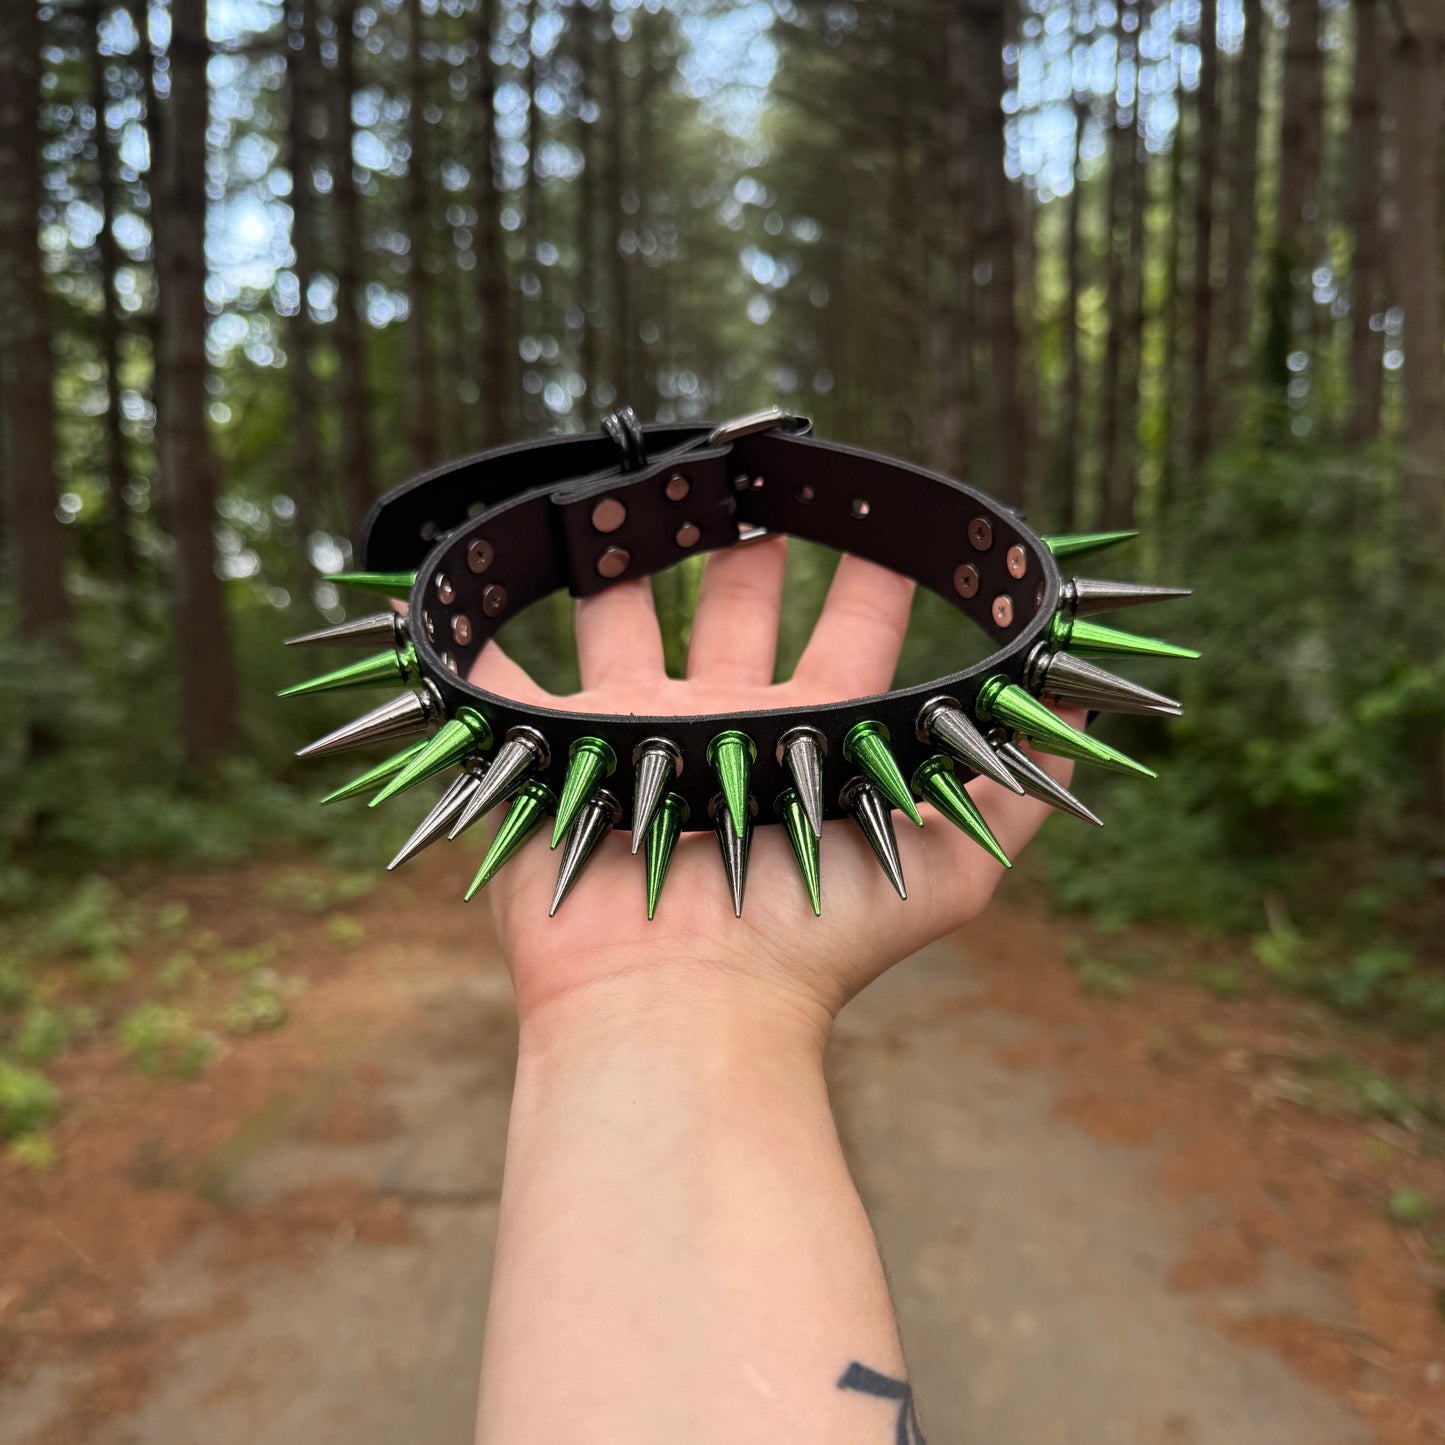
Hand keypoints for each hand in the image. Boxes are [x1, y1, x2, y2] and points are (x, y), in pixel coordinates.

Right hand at [466, 539, 1082, 1034]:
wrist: (685, 1006)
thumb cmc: (815, 939)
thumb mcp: (951, 866)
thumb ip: (1019, 787)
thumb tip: (1091, 711)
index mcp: (808, 740)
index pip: (854, 633)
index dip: (877, 574)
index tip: (895, 513)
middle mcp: (724, 730)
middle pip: (739, 612)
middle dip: (753, 545)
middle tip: (763, 475)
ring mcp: (631, 736)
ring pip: (625, 623)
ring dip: (627, 562)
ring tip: (629, 492)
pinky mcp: (547, 753)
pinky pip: (500, 687)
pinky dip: (475, 646)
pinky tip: (460, 592)